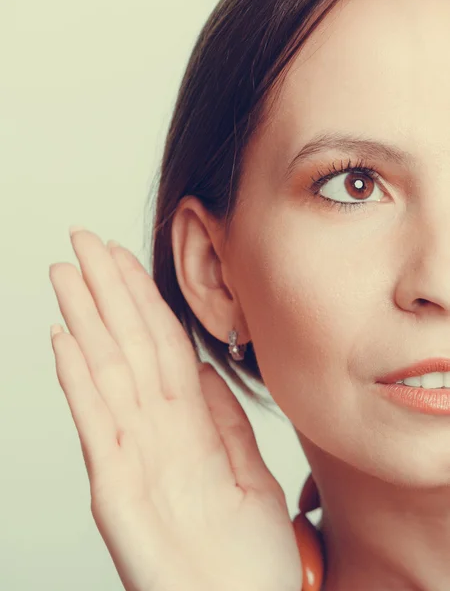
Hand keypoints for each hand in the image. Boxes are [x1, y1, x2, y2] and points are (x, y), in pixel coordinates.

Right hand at [49, 228, 301, 590]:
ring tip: (66, 274)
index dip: (145, 300)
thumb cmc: (247, 558)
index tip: (127, 258)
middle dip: (107, 290)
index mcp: (188, 428)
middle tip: (84, 242)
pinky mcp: (116, 491)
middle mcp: (155, 434)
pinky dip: (79, 381)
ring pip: (107, 372)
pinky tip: (66, 340)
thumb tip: (207, 372)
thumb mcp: (249, 477)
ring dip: (86, 320)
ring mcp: (132, 458)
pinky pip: (97, 425)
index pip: (163, 346)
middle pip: (129, 346)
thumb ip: (224, 423)